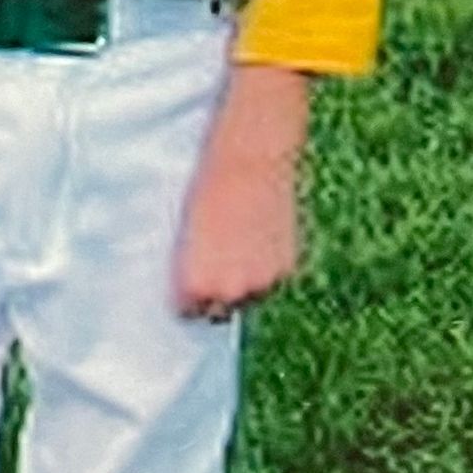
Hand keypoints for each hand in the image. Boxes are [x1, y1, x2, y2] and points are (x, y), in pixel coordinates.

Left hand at [172, 64, 309, 320]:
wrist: (248, 160)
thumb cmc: (205, 187)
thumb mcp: (186, 231)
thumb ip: (190, 266)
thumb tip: (193, 288)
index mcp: (194, 285)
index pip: (187, 312)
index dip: (187, 297)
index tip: (186, 284)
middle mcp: (227, 292)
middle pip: (218, 312)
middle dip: (216, 296)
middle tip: (215, 266)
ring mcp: (259, 284)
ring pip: (249, 298)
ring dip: (245, 283)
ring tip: (238, 247)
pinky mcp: (285, 270)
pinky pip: (272, 280)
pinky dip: (266, 267)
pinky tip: (258, 239)